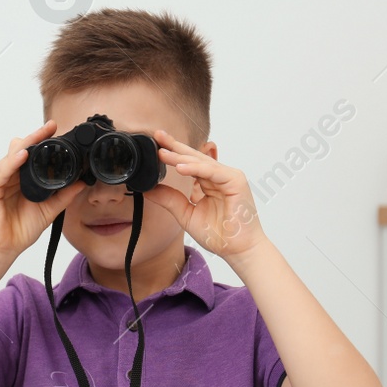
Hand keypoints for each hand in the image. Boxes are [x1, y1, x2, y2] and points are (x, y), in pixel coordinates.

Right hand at [0, 120, 84, 264]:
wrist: (2, 249)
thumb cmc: (18, 230)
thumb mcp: (48, 210)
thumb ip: (63, 195)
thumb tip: (81, 183)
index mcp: (20, 179)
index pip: (31, 154)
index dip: (42, 142)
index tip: (57, 131)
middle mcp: (8, 176)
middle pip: (20, 149)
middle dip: (35, 137)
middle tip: (51, 127)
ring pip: (11, 155)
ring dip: (26, 144)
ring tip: (40, 135)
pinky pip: (2, 170)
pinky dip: (12, 161)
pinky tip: (22, 155)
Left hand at [143, 129, 267, 261]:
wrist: (237, 250)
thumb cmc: (219, 234)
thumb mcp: (186, 214)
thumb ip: (170, 199)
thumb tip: (148, 189)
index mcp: (208, 182)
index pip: (188, 163)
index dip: (172, 153)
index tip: (155, 144)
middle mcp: (218, 176)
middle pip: (194, 157)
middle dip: (175, 146)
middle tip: (158, 135)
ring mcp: (228, 177)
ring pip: (201, 162)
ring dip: (181, 157)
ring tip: (163, 153)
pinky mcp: (236, 181)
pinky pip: (212, 171)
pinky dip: (196, 168)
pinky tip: (180, 168)